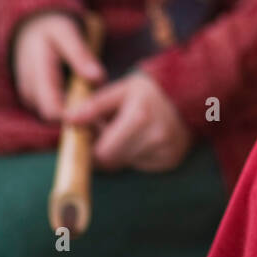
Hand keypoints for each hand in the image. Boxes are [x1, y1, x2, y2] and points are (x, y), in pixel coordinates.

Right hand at [13, 12, 105, 120]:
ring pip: (54, 115)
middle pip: (55, 117)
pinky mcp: (36, 99)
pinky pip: (53, 109)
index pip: (52, 110)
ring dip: (75, 114)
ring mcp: (32, 96)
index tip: (99, 117)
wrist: (29, 30)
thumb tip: (98, 78)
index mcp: (39, 73)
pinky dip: (70, 108)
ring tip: (101, 109)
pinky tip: (89, 103)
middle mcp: (31, 90)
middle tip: (106, 118)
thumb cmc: (51, 29)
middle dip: (78, 119)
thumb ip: (81, 55)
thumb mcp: (67, 33)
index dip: (74, 118)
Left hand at [66, 71, 194, 171]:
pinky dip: (136, 156)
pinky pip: (142, 166)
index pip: (102, 153)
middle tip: (108, 133)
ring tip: (128, 132)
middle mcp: (156, 137)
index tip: (88, 139)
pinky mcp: (172, 160)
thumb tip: (68, 120)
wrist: (189, 93)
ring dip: (121, 153)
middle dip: (104, 151)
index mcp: (139, 116)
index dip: (90, 150)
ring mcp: (166, 151)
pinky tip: (143, 139)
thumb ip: (94, 106)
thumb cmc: (149, 91)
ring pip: (127, 164)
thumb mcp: (120, 90)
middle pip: (114, 162)